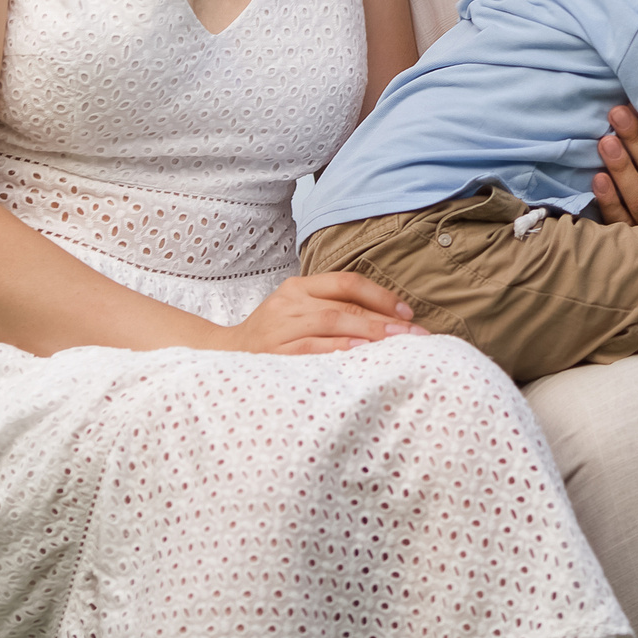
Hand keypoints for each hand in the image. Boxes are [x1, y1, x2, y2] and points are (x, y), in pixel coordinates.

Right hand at [227, 271, 426, 354]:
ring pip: (330, 322)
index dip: (381, 296)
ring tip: (395, 344)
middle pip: (344, 304)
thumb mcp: (298, 311)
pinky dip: (338, 349)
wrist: (223, 355)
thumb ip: (333, 309)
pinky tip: (361, 353)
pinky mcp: (271, 352)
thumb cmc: (273, 336)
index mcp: (299, 286)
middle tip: (414, 335)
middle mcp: (289, 301)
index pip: (347, 282)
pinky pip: (310, 347)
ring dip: (367, 333)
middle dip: (383, 320)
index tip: (408, 314)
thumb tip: (389, 320)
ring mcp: (279, 326)